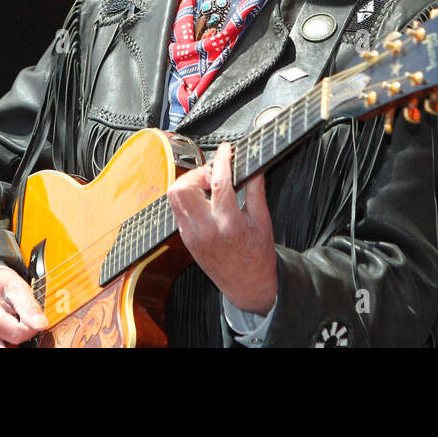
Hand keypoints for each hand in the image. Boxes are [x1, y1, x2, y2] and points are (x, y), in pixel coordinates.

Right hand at [0, 266, 47, 347]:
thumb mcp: (16, 286)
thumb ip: (29, 306)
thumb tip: (41, 325)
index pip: (16, 333)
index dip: (31, 328)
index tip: (33, 319)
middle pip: (3, 349)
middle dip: (19, 341)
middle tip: (24, 329)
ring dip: (10, 344)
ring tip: (16, 330)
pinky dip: (4, 344)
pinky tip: (8, 335)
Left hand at [167, 141, 277, 314]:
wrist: (247, 286)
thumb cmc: (257, 256)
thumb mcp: (263, 222)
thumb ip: (256, 191)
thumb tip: (253, 166)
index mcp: (228, 225)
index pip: (219, 183)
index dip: (222, 160)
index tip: (227, 150)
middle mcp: (205, 230)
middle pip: (183, 187)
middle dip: (198, 173)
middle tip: (215, 174)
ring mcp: (191, 234)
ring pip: (174, 196)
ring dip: (189, 183)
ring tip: (209, 186)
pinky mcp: (185, 237)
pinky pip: (177, 208)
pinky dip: (188, 197)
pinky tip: (205, 199)